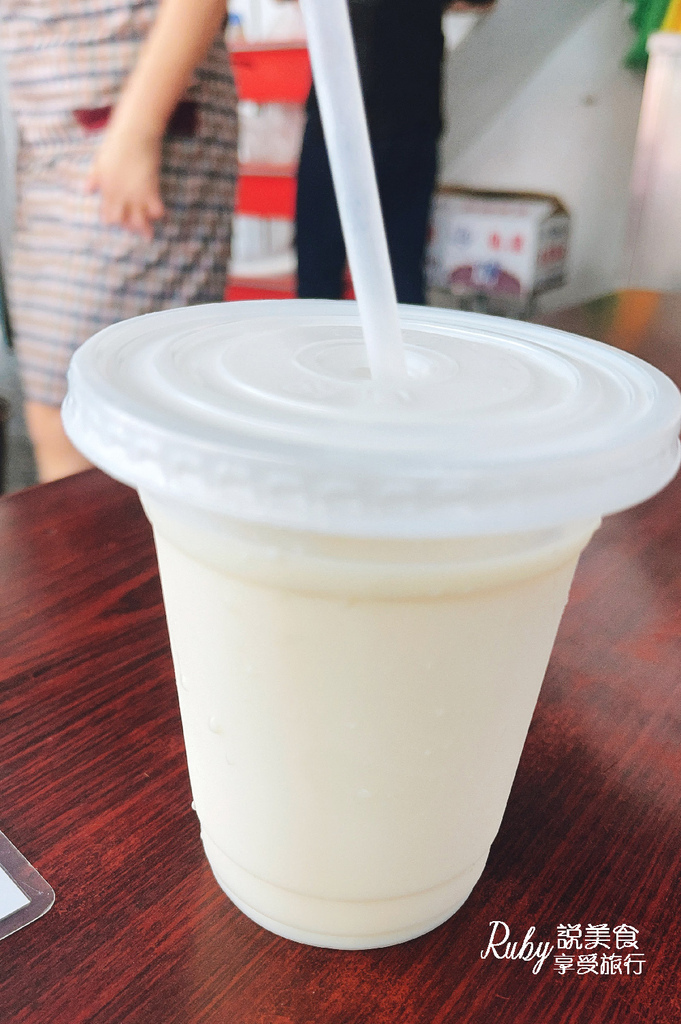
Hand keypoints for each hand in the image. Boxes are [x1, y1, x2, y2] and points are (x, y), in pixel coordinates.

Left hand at [86, 122, 164, 238]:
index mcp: (106, 188)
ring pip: (139, 220)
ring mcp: (135, 194)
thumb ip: (94, 178)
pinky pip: (155, 210)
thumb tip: (87, 190)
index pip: (107, 215)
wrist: (134, 132)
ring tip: (147, 232)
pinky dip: (157, 213)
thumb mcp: (100, 161)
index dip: (112, 221)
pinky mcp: (150, 189)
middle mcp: (120, 195)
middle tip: (135, 228)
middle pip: (122, 222)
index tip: (118, 222)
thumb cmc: (116, 143)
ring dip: (143, 227)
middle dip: (128, 227)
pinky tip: (158, 212)